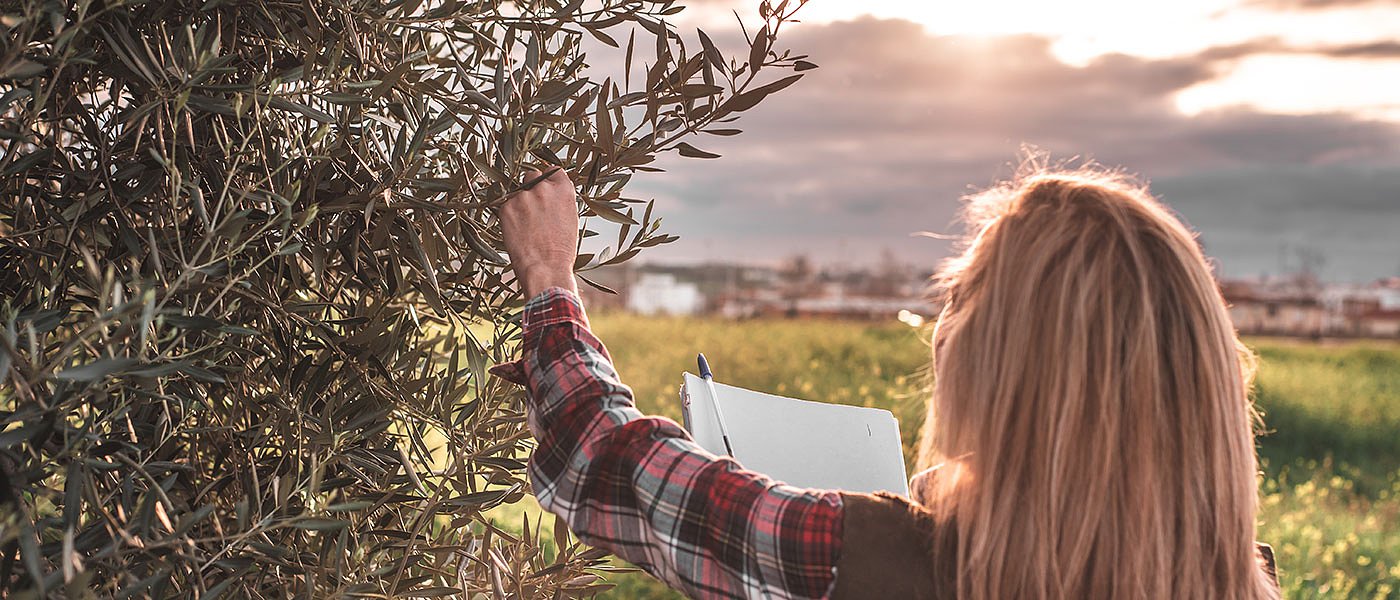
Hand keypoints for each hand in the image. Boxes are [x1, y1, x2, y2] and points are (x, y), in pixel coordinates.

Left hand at [499, 168, 579, 297]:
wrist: (546, 268)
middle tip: (532, 208)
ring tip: (525, 226)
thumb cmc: (561, 251)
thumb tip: (549, 194)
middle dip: (531, 187)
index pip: (552, 171)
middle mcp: (544, 188)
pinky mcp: (506, 207)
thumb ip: (559, 200)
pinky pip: (505, 205)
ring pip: (516, 191)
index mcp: (564, 190)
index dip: (548, 180)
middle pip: (532, 175)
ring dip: (519, 202)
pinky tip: (517, 231)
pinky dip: (509, 215)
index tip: (545, 188)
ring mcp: (523, 196)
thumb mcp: (570, 219)